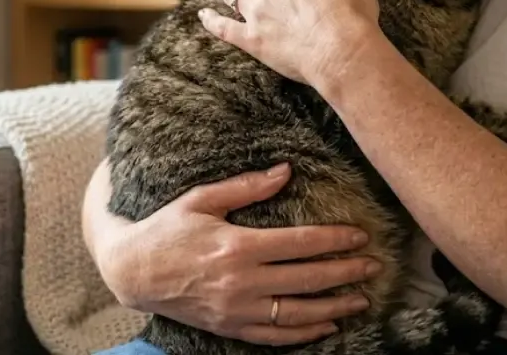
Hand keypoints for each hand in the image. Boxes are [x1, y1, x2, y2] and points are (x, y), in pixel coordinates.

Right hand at [86, 160, 376, 345]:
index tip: (360, 236)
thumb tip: (285, 171)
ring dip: (334, 306)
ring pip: (297, 313)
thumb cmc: (166, 229)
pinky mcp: (229, 326)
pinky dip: (304, 332)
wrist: (132, 271)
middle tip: (374, 265)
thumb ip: (246, 186)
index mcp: (238, 246)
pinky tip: (326, 324)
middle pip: (307, 279)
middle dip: (345, 272)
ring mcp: (236, 309)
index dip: (335, 240)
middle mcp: (242, 282)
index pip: (300, 244)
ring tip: (361, 299)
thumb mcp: (201, 199)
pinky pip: (275, 335)